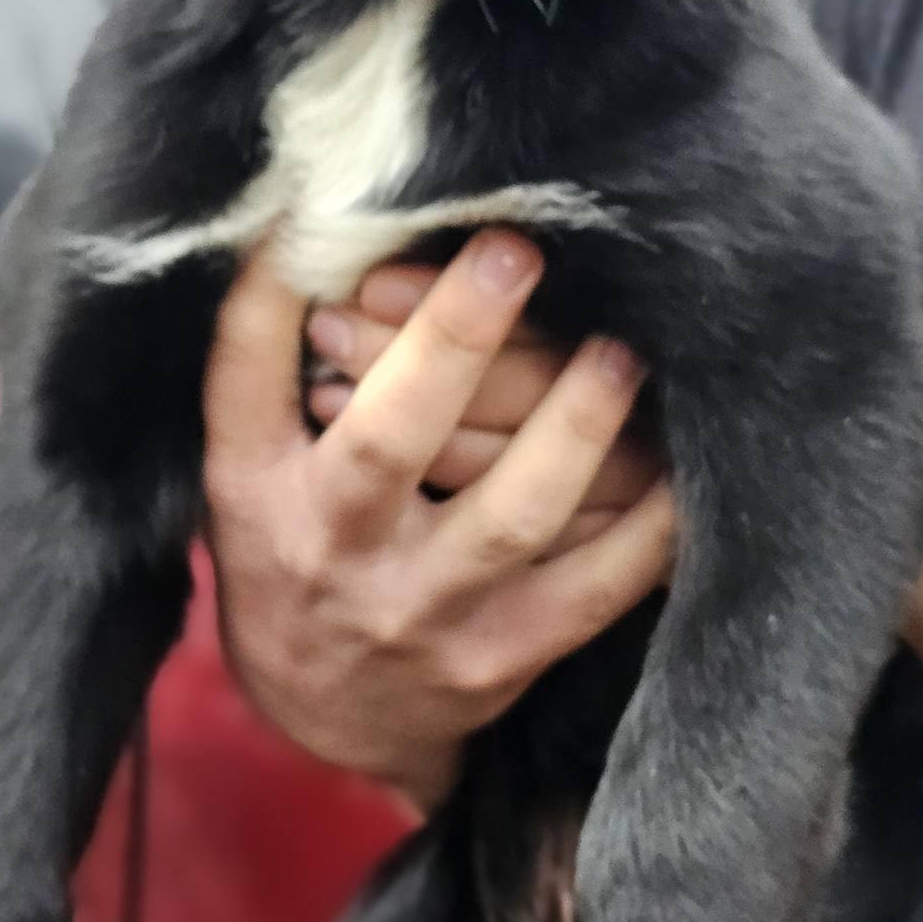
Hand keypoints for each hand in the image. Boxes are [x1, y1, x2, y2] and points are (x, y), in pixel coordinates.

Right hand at [202, 232, 673, 810]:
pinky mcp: (500, 654)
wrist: (327, 717)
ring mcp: (421, 609)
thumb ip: (269, 351)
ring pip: (510, 515)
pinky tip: (676, 460)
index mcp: (254, 485)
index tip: (325, 204)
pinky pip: (592, 589)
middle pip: (390, 440)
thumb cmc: (293, 545)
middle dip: (452, 339)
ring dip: (573, 425)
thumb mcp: (249, 459)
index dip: (275, 292)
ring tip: (616, 351)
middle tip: (515, 251)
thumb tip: (316, 213)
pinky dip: (644, 526)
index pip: (246, 375)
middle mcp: (331, 548)